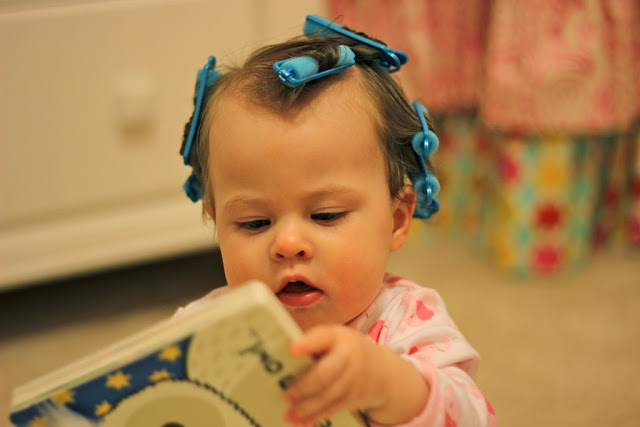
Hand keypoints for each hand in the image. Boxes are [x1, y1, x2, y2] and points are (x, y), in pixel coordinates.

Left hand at [283, 325, 428, 425]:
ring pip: (328, 395)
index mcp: (338, 336)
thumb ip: (313, 344)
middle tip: (286, 395)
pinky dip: (316, 417)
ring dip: (307, 407)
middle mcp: (349, 357)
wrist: (383, 371)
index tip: (291, 349)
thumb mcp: (335, 338)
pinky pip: (333, 409)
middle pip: (325, 373)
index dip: (307, 344)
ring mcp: (354, 379)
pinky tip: (300, 422)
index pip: (322, 337)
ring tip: (289, 413)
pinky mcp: (354, 398)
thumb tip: (279, 358)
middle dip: (304, 386)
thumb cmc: (346, 349)